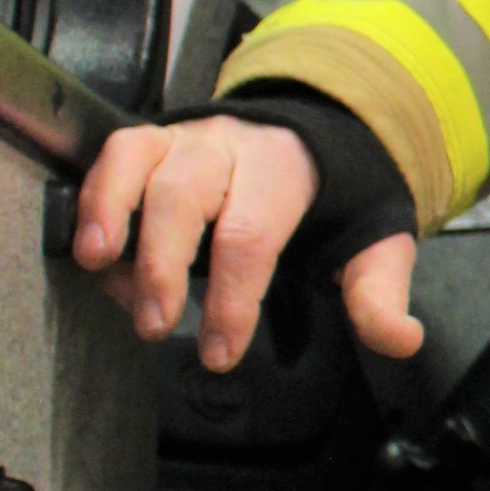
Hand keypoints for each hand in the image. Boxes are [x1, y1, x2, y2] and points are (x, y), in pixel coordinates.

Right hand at [73, 118, 422, 372]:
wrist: (315, 136)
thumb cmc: (331, 201)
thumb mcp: (370, 244)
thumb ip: (378, 293)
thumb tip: (402, 338)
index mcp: (287, 171)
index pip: (253, 235)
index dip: (233, 298)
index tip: (221, 353)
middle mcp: (231, 147)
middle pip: (186, 196)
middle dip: (164, 263)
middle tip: (156, 325)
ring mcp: (187, 139)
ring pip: (141, 164)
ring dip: (114, 214)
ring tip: (98, 265)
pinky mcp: (152, 142)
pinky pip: (116, 155)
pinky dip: (95, 194)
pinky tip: (87, 244)